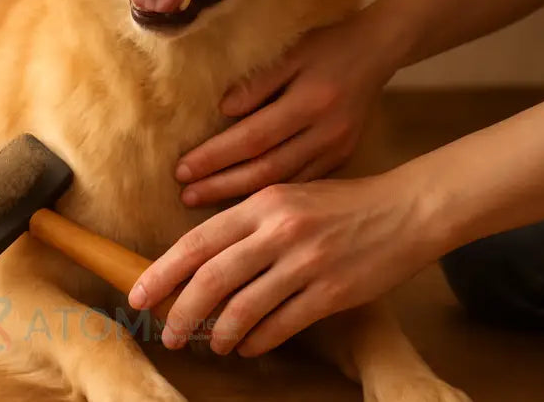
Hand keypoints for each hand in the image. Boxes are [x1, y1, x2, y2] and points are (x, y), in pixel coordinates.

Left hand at [129, 171, 439, 355]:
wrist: (405, 209)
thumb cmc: (340, 205)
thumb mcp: (287, 197)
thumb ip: (246, 225)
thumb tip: (199, 262)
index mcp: (261, 203)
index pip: (197, 241)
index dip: (162, 272)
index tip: (138, 295)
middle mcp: (279, 231)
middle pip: (211, 279)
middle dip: (181, 311)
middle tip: (168, 333)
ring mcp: (306, 263)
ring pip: (243, 308)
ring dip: (219, 333)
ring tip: (211, 344)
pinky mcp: (331, 292)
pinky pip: (280, 325)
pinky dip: (257, 340)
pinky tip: (247, 346)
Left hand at [176, 16, 401, 206]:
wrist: (376, 52)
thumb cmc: (325, 46)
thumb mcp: (291, 52)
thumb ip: (258, 82)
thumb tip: (224, 111)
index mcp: (311, 102)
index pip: (253, 137)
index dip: (216, 156)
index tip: (182, 170)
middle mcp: (326, 132)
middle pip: (266, 168)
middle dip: (222, 184)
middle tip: (185, 195)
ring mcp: (337, 150)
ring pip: (283, 182)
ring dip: (241, 197)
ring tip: (204, 203)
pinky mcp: (342, 159)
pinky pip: (301, 184)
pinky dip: (270, 196)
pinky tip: (242, 204)